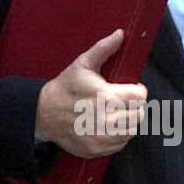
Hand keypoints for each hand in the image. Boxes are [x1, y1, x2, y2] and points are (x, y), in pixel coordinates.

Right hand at [35, 29, 147, 157]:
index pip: (140, 97)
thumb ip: (104, 49)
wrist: (43, 113)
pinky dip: (119, 135)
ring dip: (128, 121)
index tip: (130, 88)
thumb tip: (120, 34)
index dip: (137, 90)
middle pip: (139, 114)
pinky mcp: (97, 149)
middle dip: (134, 106)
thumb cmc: (64, 87)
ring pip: (132, 130)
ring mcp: (101, 137)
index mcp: (106, 97)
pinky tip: (108, 125)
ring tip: (116, 112)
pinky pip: (120, 144)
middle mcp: (106, 120)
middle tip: (123, 101)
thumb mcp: (82, 64)